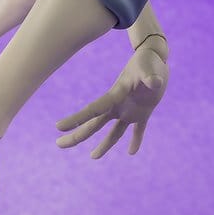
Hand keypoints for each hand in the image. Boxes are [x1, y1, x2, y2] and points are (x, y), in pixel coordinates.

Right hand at [56, 40, 168, 158]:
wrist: (155, 57)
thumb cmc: (149, 60)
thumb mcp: (149, 67)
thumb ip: (150, 76)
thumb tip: (155, 83)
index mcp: (116, 95)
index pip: (93, 110)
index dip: (76, 119)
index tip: (59, 127)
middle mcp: (118, 105)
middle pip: (94, 124)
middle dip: (77, 135)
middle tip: (59, 145)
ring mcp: (130, 109)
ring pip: (113, 132)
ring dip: (104, 145)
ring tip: (93, 157)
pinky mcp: (143, 112)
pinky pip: (138, 130)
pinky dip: (135, 140)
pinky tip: (132, 152)